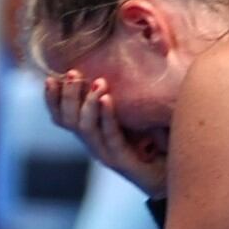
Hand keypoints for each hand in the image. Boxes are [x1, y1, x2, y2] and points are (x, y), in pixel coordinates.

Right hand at [48, 65, 166, 194]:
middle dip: (67, 96)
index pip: (62, 117)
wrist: (178, 174)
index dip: (52, 99)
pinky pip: (110, 136)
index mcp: (93, 132)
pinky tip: (106, 98)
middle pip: (68, 121)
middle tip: (73, 73)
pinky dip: (106, 116)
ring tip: (97, 82)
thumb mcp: (138, 111)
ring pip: (85, 128)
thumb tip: (127, 54)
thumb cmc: (159, 140)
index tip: (50, 78)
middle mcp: (95, 144)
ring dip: (87, 103)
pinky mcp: (123, 162)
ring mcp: (107, 154)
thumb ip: (126, 93)